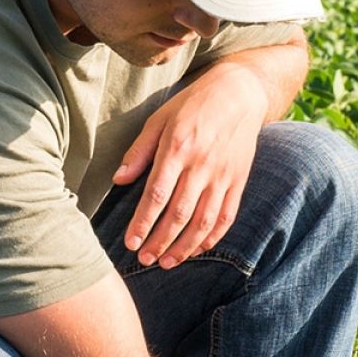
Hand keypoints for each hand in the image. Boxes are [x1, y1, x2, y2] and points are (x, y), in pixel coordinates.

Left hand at [114, 65, 268, 269]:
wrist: (239, 94)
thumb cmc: (192, 105)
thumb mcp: (159, 119)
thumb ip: (139, 152)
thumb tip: (118, 180)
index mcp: (178, 149)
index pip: (156, 195)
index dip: (142, 223)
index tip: (130, 243)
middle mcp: (201, 165)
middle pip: (179, 214)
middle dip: (160, 242)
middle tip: (144, 259)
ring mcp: (223, 176)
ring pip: (203, 221)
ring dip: (184, 246)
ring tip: (167, 262)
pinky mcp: (239, 181)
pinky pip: (226, 216)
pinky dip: (212, 237)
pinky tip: (197, 249)